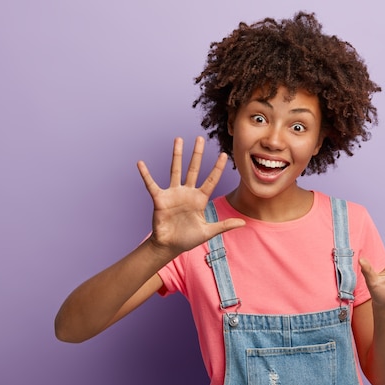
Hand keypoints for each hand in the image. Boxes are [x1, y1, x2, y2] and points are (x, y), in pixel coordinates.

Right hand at [137, 136, 244, 254]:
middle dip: (197, 154)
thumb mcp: (209, 231)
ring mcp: (173, 194)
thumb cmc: (188, 239)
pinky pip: (151, 184)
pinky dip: (146, 174)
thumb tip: (244, 223)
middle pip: (194, 169)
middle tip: (200, 138)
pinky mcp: (160, 199)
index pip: (211, 180)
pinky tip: (141, 164)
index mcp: (200, 199)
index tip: (224, 154)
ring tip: (178, 140)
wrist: (169, 246)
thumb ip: (225, 225)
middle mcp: (187, 193)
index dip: (218, 168)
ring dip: (177, 155)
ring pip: (176, 170)